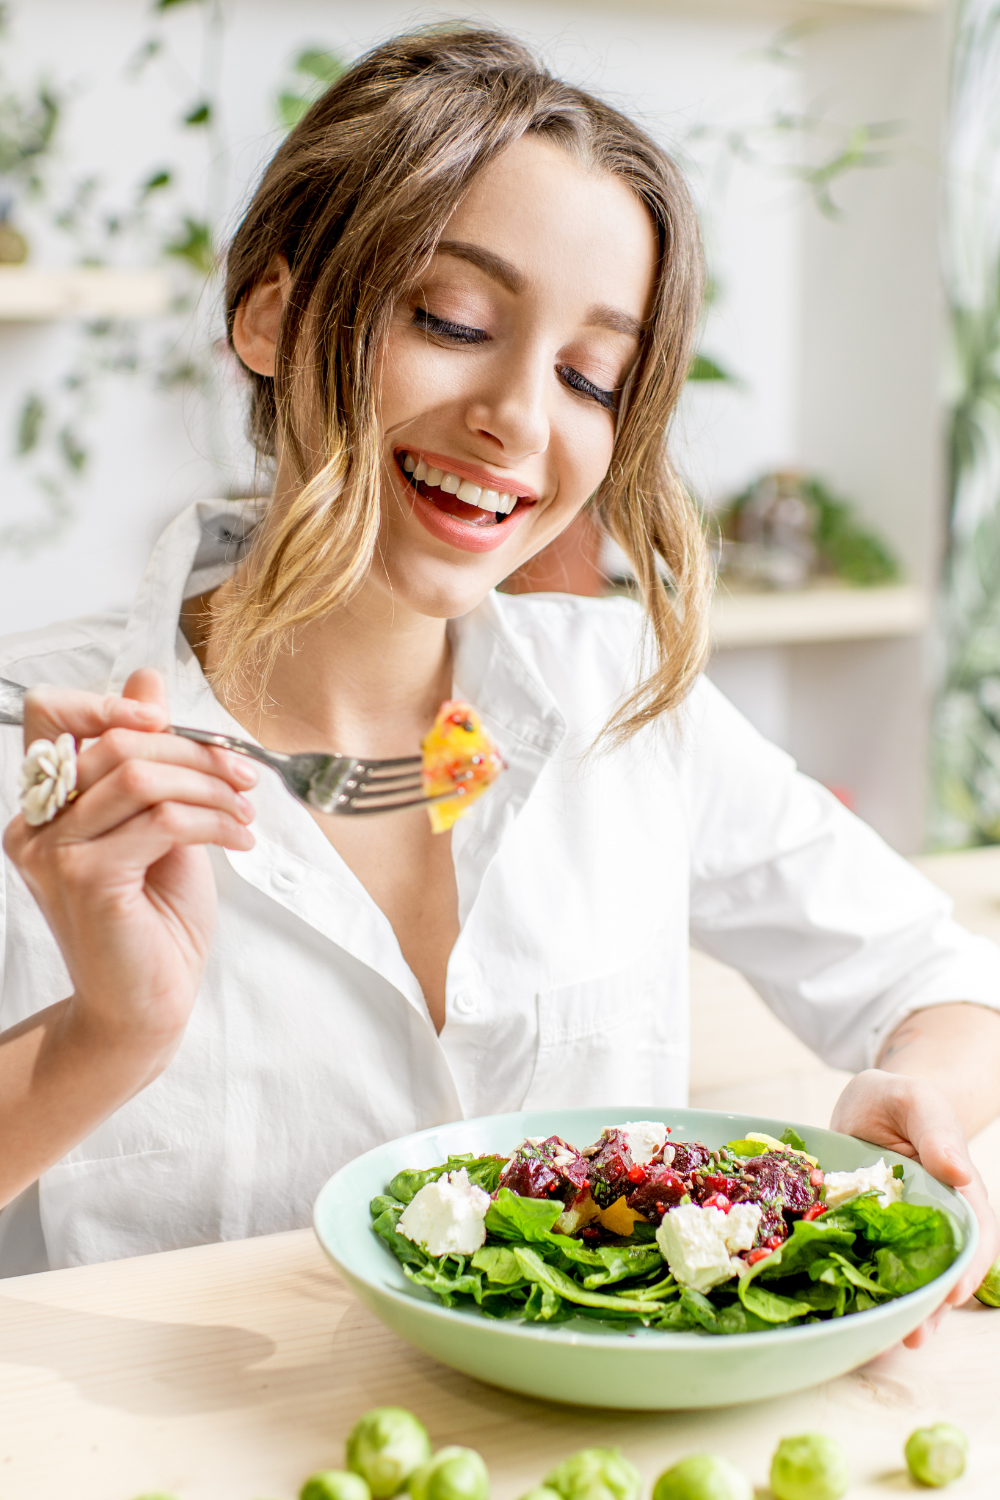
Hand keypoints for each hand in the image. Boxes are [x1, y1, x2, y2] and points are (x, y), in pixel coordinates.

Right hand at [3, 668, 256, 1064]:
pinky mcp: (88, 881)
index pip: (47, 713)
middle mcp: (36, 824)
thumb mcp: (159, 822)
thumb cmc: (154, 921)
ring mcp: (55, 853)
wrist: (147, 1006)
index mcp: (46, 804)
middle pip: (113, 741)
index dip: (106, 700)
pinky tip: (240, 838)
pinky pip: (160, 820)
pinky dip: (214, 820)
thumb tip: (148, 679)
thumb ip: (150, 758)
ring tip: (245, 809)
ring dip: (210, 785)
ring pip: (140, 776)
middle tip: (242, 774)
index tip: (165, 717)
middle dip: (194, 750)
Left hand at [831, 1068, 999, 1347]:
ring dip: (900, 1310)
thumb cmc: (899, 1100)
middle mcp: (935, 1221)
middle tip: (913, 1336)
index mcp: (958, 1191)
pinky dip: (862, 1292)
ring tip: (884, 1342)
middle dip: (932, 1307)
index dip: (967, 1268)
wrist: (870, 1104)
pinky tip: (848, 1316)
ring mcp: (900, 1234)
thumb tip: (959, 1172)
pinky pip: (867, 1267)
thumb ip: (936, 1132)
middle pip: (943, 1270)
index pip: (975, 1236)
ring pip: (908, 1279)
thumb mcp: (916, 1102)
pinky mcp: (866, 1236)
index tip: (951, 1294)